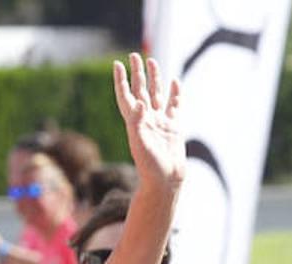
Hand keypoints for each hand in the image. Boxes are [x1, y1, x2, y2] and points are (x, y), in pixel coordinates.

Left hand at [113, 54, 183, 189]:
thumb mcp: (140, 143)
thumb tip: (139, 101)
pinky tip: (174, 82)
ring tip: (153, 62)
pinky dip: (174, 93)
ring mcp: (160, 121)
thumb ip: (137, 121)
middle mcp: (146, 119)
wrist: (165, 180)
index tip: (117, 64)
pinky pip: (174, 105)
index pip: (126, 95)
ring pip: (156, 94)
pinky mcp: (174, 126)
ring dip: (154, 78)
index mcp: (135, 121)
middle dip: (137, 73)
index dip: (121, 80)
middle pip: (140, 90)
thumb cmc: (150, 165)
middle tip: (134, 55)